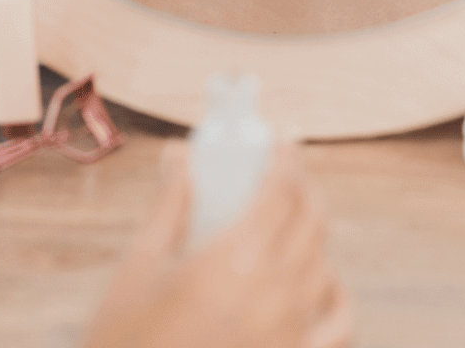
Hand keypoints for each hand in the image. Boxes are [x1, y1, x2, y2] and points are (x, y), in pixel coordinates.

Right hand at [83, 141, 353, 347]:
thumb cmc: (126, 341)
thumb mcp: (140, 269)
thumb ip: (170, 206)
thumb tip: (181, 154)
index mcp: (234, 261)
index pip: (282, 190)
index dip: (287, 156)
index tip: (282, 136)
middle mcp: (276, 294)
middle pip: (311, 219)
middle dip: (301, 186)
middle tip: (280, 171)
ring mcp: (292, 335)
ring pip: (324, 263)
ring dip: (312, 232)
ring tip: (289, 220)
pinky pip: (338, 322)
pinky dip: (333, 293)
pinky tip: (316, 282)